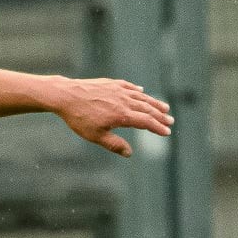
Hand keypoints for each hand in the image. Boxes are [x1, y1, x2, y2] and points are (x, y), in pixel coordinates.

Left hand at [50, 77, 172, 156]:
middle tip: (170, 121)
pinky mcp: (111, 83)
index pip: (146, 122)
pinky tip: (142, 92)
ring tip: (164, 108)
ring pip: (141, 97)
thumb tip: (129, 153)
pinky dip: (137, 91)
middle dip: (160, 116)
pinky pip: (129, 87)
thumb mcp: (95, 136)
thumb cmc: (79, 118)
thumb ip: (114, 145)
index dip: (157, 127)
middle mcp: (124, 101)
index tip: (166, 132)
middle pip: (147, 109)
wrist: (66, 96)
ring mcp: (118, 90)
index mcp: (122, 115)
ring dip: (154, 103)